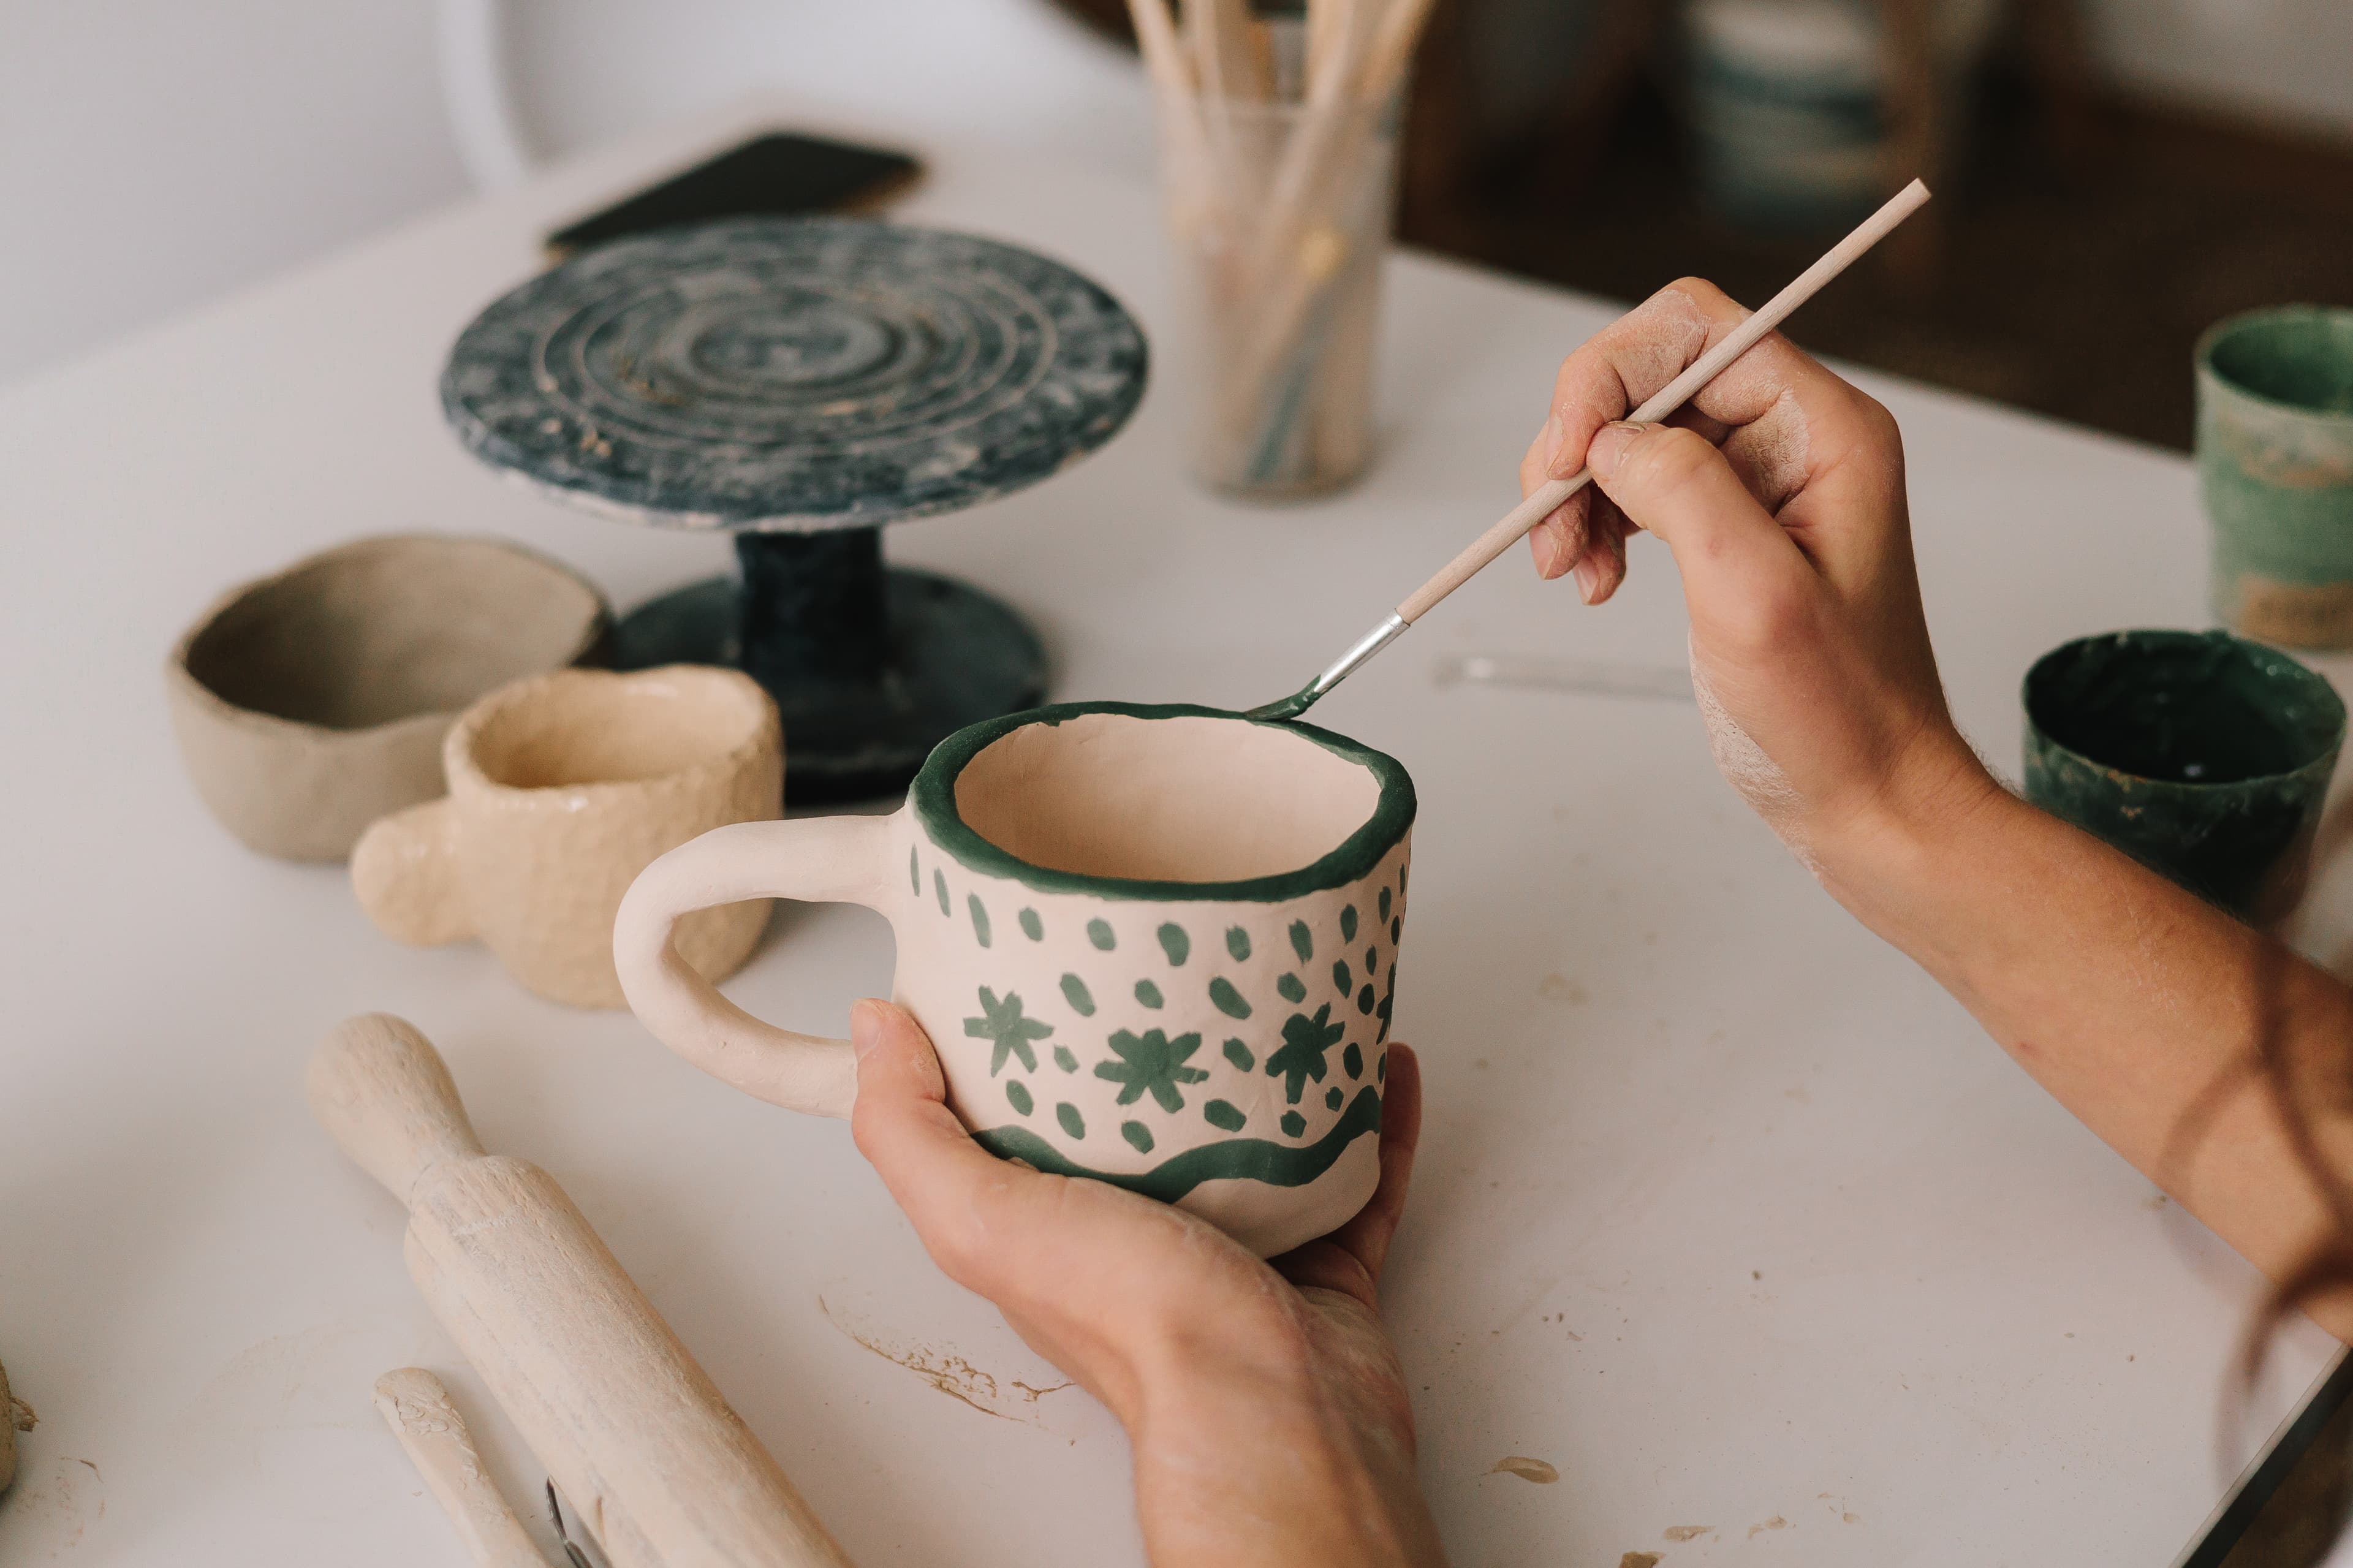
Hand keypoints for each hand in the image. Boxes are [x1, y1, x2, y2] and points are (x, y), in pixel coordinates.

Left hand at [849, 999, 1444, 1567]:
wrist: (1274, 1408)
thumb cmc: (1136, 1328)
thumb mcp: (981, 1217)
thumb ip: (909, 1131)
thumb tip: (872, 1024)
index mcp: (1049, 1222)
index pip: (1017, 1116)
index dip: (1021, 1038)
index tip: (1043, 954)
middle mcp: (1137, 1234)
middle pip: (1147, 1116)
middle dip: (1160, 1038)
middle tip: (1184, 952)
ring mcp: (1239, 1245)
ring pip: (1262, 1133)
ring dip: (1276, 1065)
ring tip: (1287, 988)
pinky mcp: (1324, 1256)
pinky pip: (1357, 1168)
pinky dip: (1375, 1114)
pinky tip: (1383, 1059)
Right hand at [1517, 279, 1995, 861]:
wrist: (1866, 794)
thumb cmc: (1841, 714)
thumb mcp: (1758, 598)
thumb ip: (1686, 493)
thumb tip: (1612, 438)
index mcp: (1824, 430)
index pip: (1695, 330)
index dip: (1611, 376)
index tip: (1566, 456)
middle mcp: (1792, 439)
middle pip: (1651, 374)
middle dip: (1582, 442)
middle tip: (1549, 524)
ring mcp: (1757, 484)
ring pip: (1630, 433)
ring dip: (1577, 492)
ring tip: (1569, 568)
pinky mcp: (1725, 528)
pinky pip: (1635, 487)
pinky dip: (1594, 524)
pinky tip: (1593, 579)